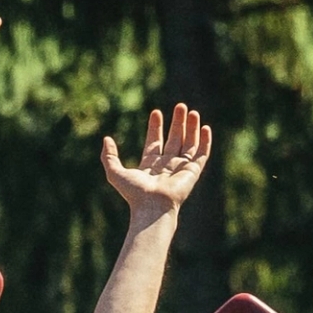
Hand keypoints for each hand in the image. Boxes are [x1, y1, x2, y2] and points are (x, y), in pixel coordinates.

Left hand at [100, 103, 214, 224]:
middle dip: (177, 123)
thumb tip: (106, 139)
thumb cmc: (134, 193)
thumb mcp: (115, 172)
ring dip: (191, 128)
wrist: (152, 206)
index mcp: (150, 166)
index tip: (156, 112)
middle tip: (180, 106)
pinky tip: (206, 128)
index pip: (155, 142)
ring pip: (189, 144)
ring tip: (192, 112)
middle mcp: (167, 166)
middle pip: (174, 140)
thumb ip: (109, 156)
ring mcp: (181, 169)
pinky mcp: (193, 172)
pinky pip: (202, 154)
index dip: (156, 127)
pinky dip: (205, 141)